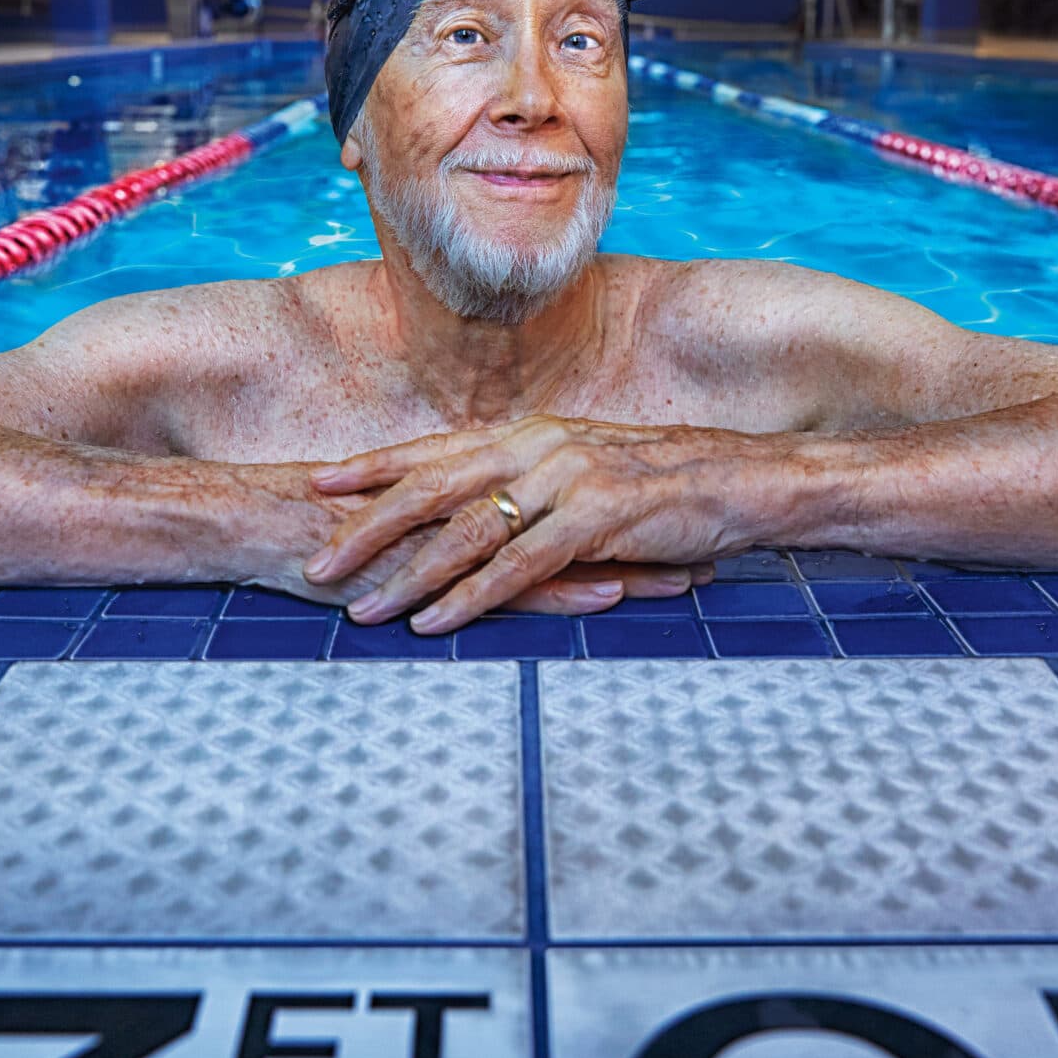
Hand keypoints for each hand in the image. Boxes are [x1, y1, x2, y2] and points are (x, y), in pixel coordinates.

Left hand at [304, 416, 775, 632]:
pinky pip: (519, 566)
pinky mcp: (597, 521)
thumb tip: (481, 505)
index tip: (317, 481)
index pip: (436, 448)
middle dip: (367, 525)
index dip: (375, 465)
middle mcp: (539, 448)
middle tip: (315, 559)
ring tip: (362, 610)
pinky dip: (471, 598)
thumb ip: (531, 482)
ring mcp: (567, 481)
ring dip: (408, 575)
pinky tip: (435, 623)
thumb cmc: (663, 483)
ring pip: (466, 532)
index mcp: (531, 434)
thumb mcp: (586, 469)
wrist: (742, 478)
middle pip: (433, 487)